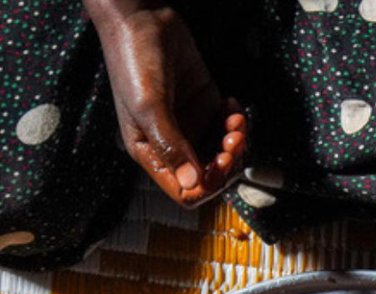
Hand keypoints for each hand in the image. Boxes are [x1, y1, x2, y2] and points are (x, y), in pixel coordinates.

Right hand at [87, 2, 246, 205]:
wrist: (143, 17)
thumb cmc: (135, 60)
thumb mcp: (149, 106)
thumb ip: (171, 146)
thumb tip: (192, 183)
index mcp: (152, 153)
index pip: (184, 192)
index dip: (206, 186)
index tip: (218, 164)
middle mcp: (174, 146)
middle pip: (211, 177)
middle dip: (227, 164)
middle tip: (232, 140)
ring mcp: (193, 128)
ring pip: (225, 156)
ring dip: (237, 144)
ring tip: (235, 122)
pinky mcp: (207, 109)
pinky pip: (231, 131)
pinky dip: (238, 124)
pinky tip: (232, 107)